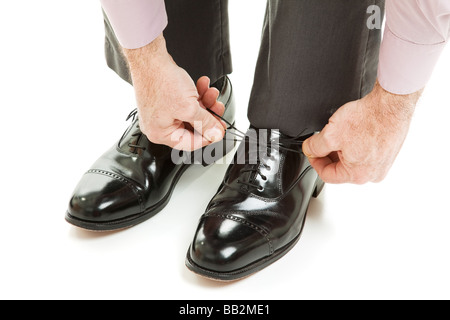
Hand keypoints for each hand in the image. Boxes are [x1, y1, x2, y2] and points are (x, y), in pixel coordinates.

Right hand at [123, 34, 225, 150]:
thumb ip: (205, 123)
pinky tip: (203, 86)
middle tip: (218, 110)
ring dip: (205, 103)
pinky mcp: (165, 101)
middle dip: (208, 115)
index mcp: (161, 134)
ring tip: (212, 93)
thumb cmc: (161, 81)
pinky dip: (196, 95)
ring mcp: (162, 112)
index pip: (190, 143)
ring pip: (191, 113)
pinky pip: (185, 103)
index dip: (208, 136)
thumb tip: (216, 134)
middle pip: (192, 127)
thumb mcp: (189, 108)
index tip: (220, 130)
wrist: (150, 57)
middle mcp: (159, 125)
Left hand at [302, 81, 421, 183]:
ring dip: (343, 147)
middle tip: (326, 138)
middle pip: (340, 168)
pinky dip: (356, 143)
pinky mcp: (388, 153)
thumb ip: (315, 146)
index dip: (315, 161)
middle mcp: (373, 174)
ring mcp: (383, 164)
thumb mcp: (331, 134)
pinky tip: (355, 131)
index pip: (327, 174)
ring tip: (343, 131)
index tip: (311, 151)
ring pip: (352, 159)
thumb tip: (309, 150)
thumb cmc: (368, 118)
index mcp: (358, 175)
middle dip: (330, 153)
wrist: (391, 104)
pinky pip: (365, 152)